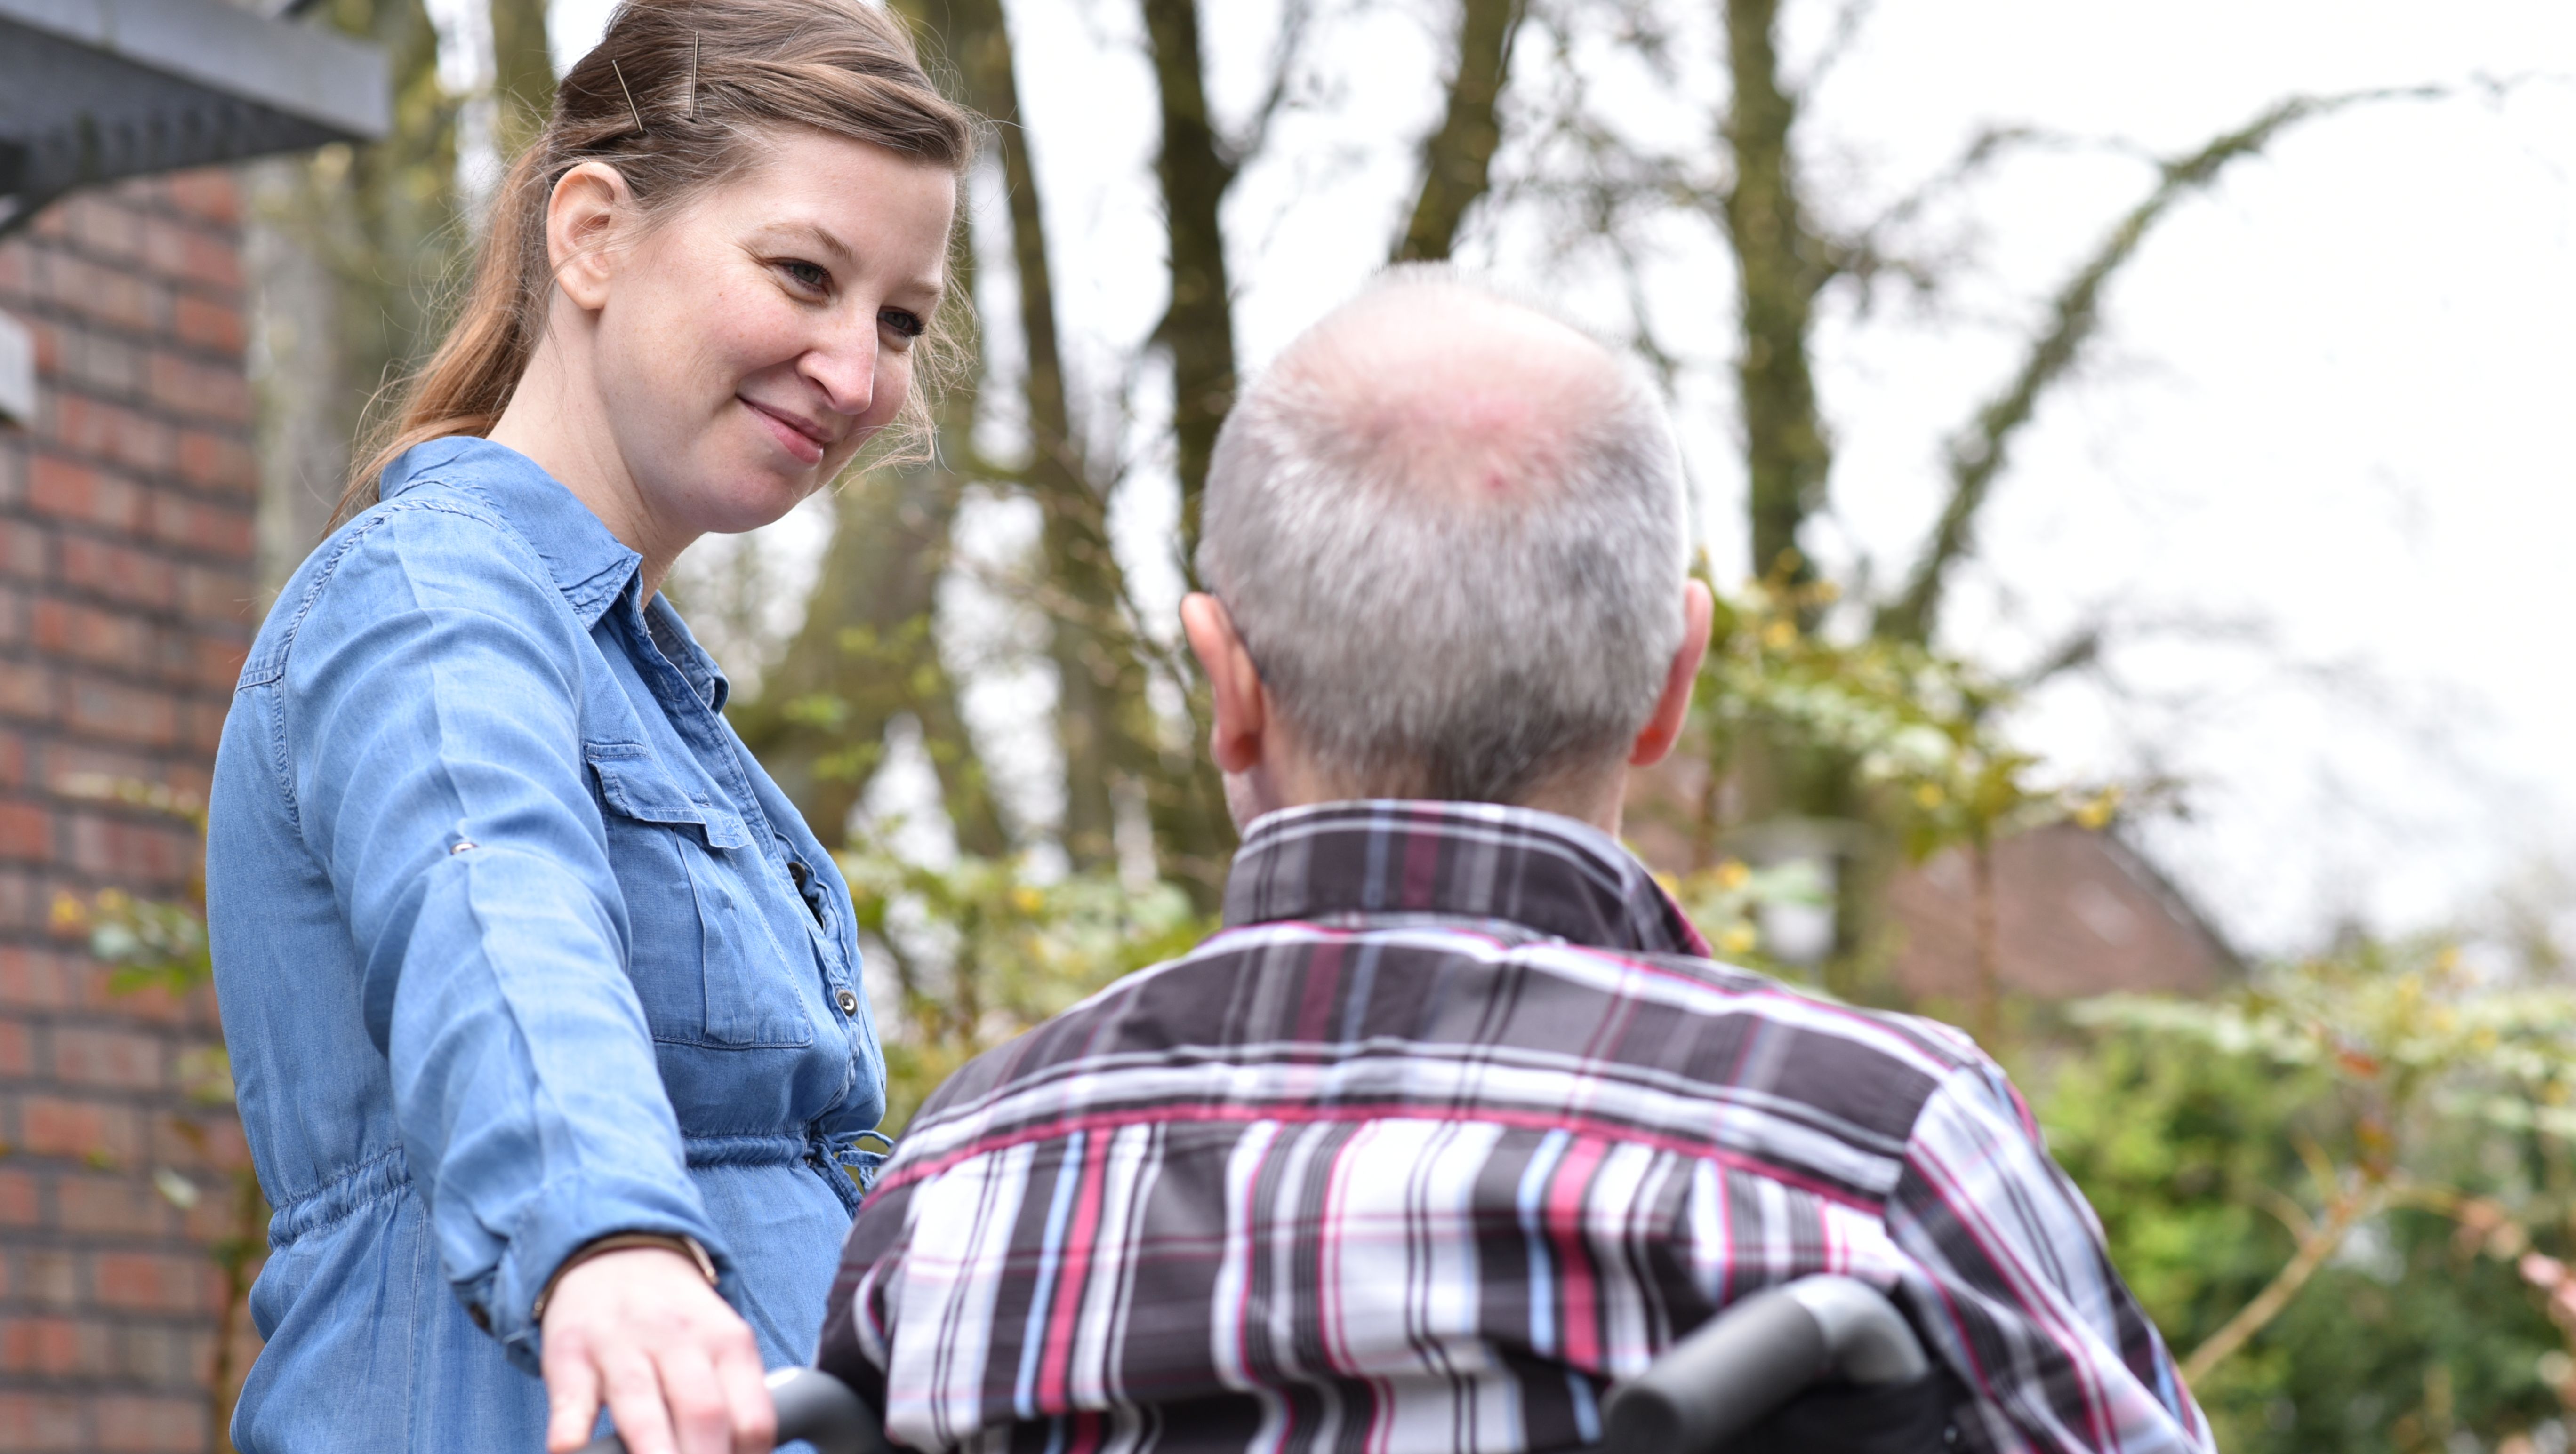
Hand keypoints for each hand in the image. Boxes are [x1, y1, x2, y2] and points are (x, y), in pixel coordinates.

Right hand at [541, 1246, 777, 1453]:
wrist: (614, 1252)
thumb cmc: (676, 1319)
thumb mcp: (721, 1342)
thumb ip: (737, 1399)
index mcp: (727, 1343)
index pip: (753, 1417)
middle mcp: (679, 1342)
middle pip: (703, 1412)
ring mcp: (622, 1347)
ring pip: (642, 1407)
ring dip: (653, 1453)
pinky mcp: (571, 1354)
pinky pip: (572, 1398)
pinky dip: (571, 1429)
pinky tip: (572, 1449)